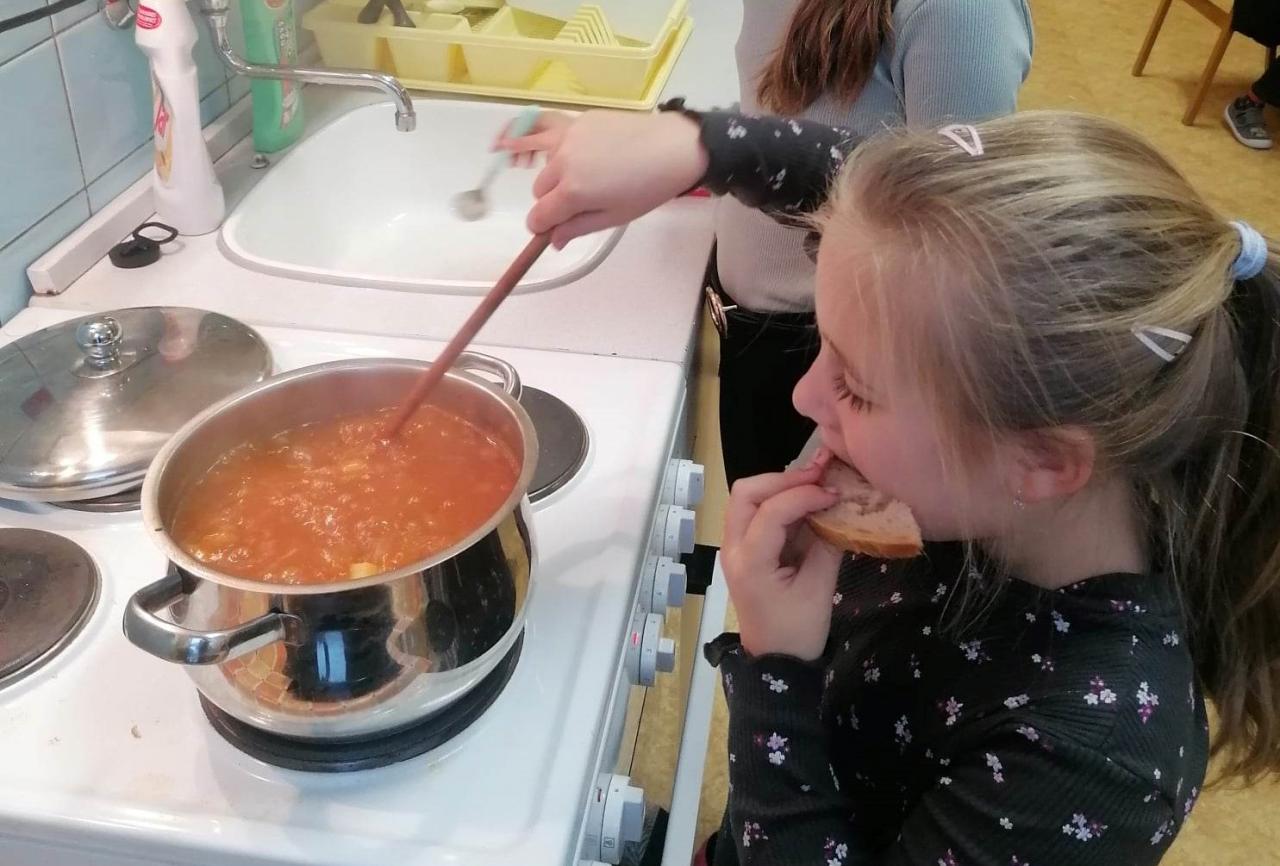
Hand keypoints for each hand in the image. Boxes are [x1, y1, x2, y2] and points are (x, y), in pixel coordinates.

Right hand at [498, 110, 707, 247]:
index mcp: (572, 192)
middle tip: (576, 202)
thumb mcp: (614, 217)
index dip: (541, 227)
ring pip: (539, 158)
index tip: (549, 230)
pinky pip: (546, 130)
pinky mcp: (577, 120)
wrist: (674, 147)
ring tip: (533, 167)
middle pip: (538, 189)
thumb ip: (577, 228)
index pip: (538, 216)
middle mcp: (562, 161)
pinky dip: (537, 139)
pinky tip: (530, 142)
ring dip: (544, 169)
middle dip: (550, 200)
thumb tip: (552, 241)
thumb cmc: (648, 189)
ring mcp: (568, 136)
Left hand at [721, 450, 843, 660]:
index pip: (771, 511)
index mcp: (749, 562)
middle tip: (819, 477)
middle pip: (746, 492)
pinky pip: (757, 513)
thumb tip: (840, 507)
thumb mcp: (819, 589)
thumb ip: (827, 545)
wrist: (775, 663)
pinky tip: (809, 500)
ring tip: (816, 483)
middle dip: (783, 479)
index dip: (804, 494)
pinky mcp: (745, 550)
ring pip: (748, 498)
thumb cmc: (797, 632)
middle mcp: (733, 549)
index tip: (835, 494)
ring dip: (781, 486)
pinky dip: (781, 501)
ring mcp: (734, 548)